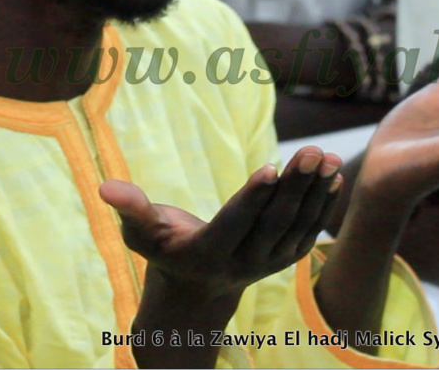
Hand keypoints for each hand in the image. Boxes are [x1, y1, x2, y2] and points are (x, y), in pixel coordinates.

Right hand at [99, 147, 342, 300]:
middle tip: (311, 150)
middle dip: (294, 186)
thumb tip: (105, 187)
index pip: (234, 224)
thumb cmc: (164, 249)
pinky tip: (333, 175)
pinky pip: (308, 230)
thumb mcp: (142, 234)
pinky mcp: (286, 259)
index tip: (270, 167)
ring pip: (296, 225)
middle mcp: (243, 264)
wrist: (197, 288)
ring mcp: (269, 264)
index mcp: (208, 255)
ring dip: (315, 191)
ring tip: (326, 156)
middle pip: (273, 222)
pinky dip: (323, 204)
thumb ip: (130, 210)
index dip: (253, 197)